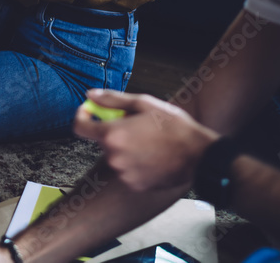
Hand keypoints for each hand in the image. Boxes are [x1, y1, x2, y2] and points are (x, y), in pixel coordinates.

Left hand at [73, 89, 218, 191]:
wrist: (199, 155)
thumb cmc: (175, 127)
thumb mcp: (144, 104)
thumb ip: (112, 99)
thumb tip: (90, 95)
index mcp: (113, 134)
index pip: (80, 127)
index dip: (82, 116)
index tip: (90, 111)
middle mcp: (114, 157)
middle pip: (102, 141)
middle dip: (113, 131)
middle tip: (135, 125)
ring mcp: (124, 173)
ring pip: (115, 156)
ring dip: (125, 147)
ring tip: (149, 141)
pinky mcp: (134, 184)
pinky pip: (126, 170)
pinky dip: (134, 162)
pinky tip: (153, 156)